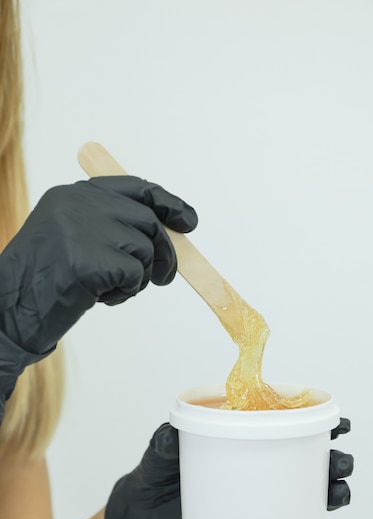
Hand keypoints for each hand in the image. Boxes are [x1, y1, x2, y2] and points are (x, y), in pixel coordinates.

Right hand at [0, 176, 196, 418]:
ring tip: (110, 289)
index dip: (167, 203)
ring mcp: (83, 229)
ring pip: (145, 248)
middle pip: (147, 221)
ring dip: (139, 276)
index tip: (189, 220)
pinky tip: (101, 297)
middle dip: (164, 252)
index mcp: (72, 195)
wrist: (8, 310)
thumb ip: (108, 226)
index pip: (134, 188)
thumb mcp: (71, 239)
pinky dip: (127, 291)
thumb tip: (162, 232)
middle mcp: (77, 203)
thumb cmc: (42, 281)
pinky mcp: (90, 260)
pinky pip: (134, 273)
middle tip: (164, 277)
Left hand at [103, 419, 352, 518]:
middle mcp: (251, 456)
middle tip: (340, 460)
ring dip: (324, 490)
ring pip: (299, 486)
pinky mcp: (245, 514)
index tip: (336, 417)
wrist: (141, 515)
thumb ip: (163, 443)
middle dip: (328, 455)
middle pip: (301, 453)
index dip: (312, 416)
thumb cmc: (153, 473)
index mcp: (237, 431)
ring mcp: (252, 487)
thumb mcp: (157, 453)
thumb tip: (169, 436)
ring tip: (336, 493)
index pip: (281, 419)